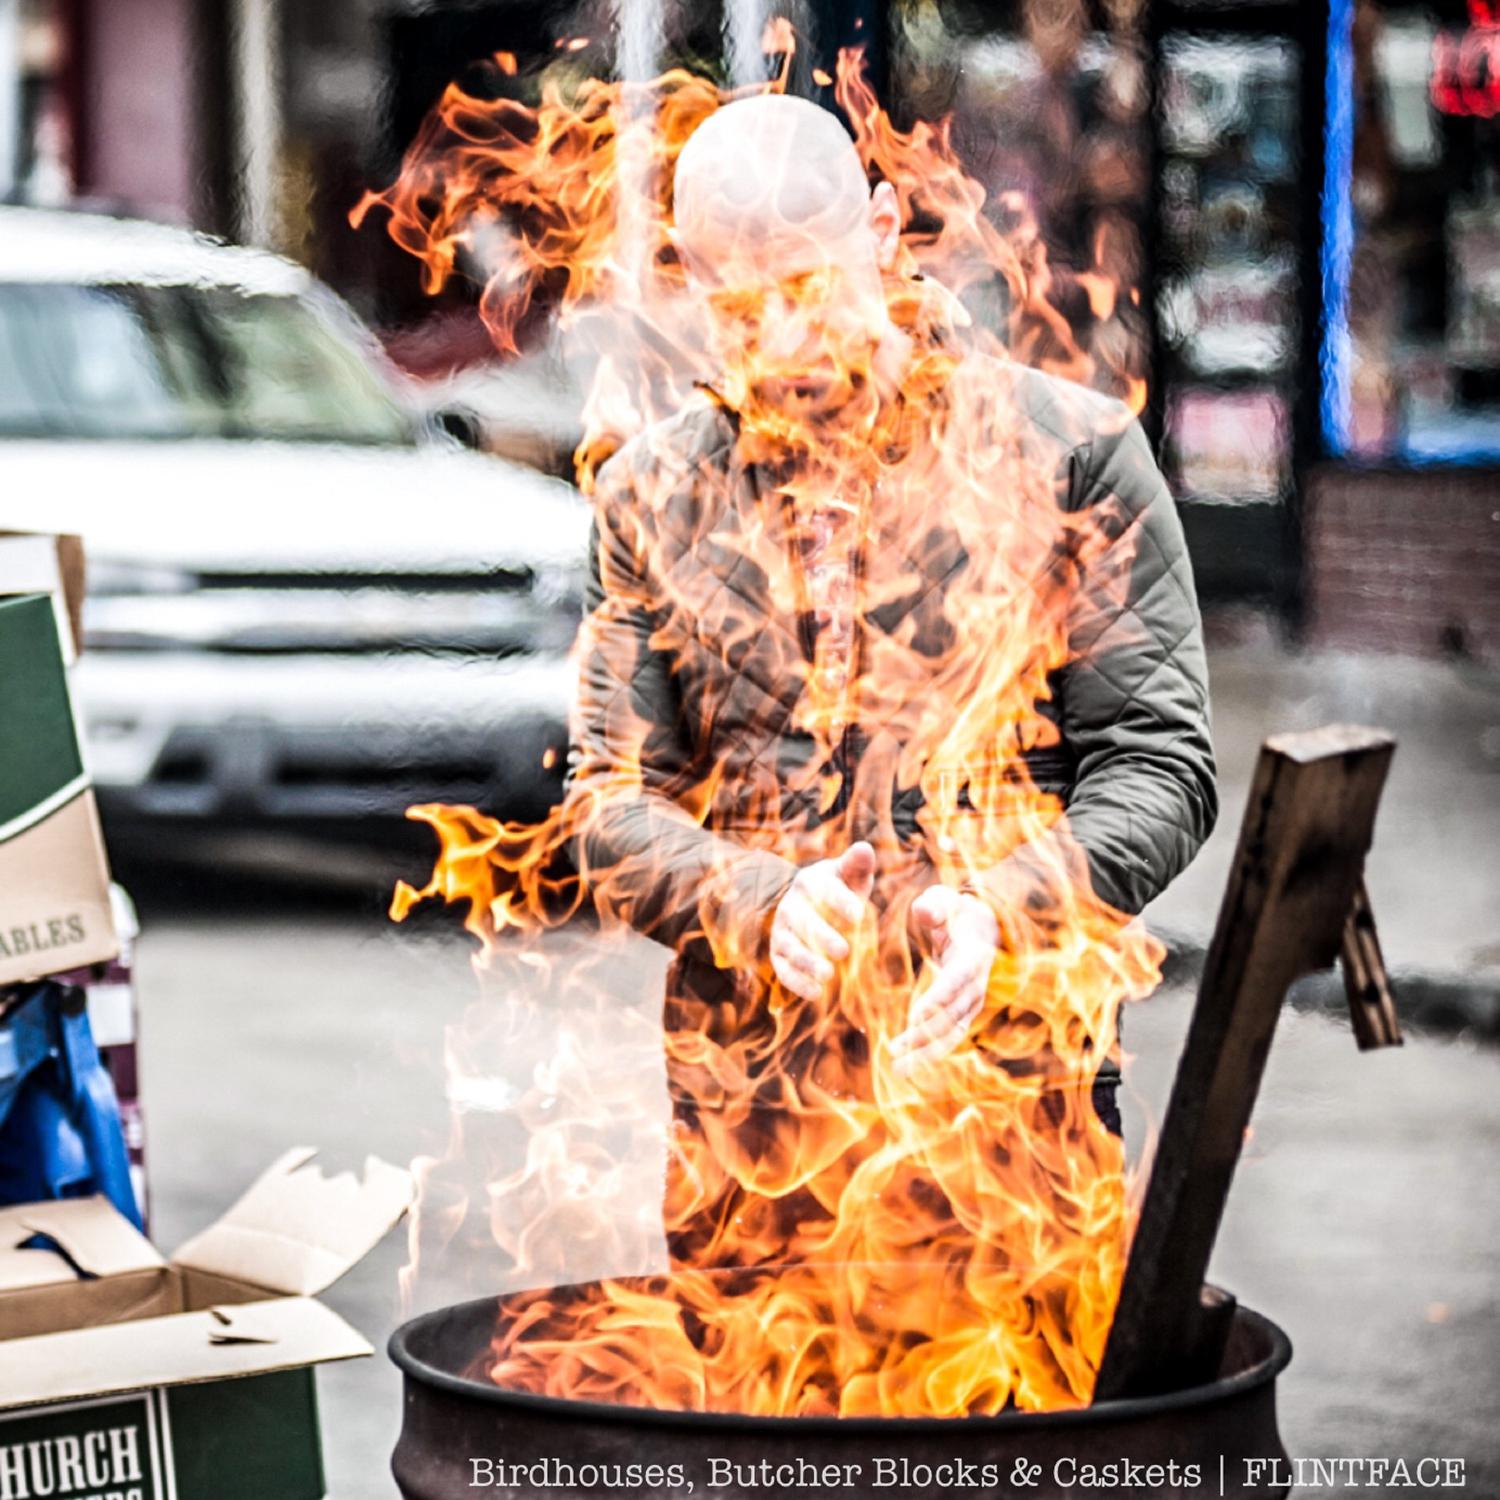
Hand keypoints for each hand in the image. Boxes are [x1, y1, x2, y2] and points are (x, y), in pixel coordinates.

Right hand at [768, 842, 874, 1000]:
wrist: (811, 906)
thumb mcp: (850, 875)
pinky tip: (816, 993)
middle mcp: (791, 905)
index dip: (840, 901)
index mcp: (810, 882)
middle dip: (822, 935)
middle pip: (803, 921)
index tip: (859, 915)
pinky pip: (782, 968)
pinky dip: (796, 981)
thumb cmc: (841, 889)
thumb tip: (864, 848)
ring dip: (807, 961)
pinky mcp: (778, 954)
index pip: (823, 890)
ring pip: (789, 946)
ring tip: (829, 974)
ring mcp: (782, 931)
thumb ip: (857, 864)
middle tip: (844, 950)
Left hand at [889, 885, 1000, 1075]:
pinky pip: (949, 1035)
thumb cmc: (954, 912)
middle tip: (896, 1052)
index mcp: (972, 956)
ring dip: (927, 1051)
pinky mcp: (964, 1011)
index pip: (956, 982)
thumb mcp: (944, 901)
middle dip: (926, 1036)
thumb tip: (923, 912)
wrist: (981, 927)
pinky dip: (931, 1050)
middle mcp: (976, 984)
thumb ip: (933, 906)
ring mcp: (973, 1001)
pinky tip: (907, 1061)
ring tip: (899, 1068)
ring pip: (952, 1032)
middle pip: (953, 1015)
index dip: (938, 999)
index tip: (915, 1016)